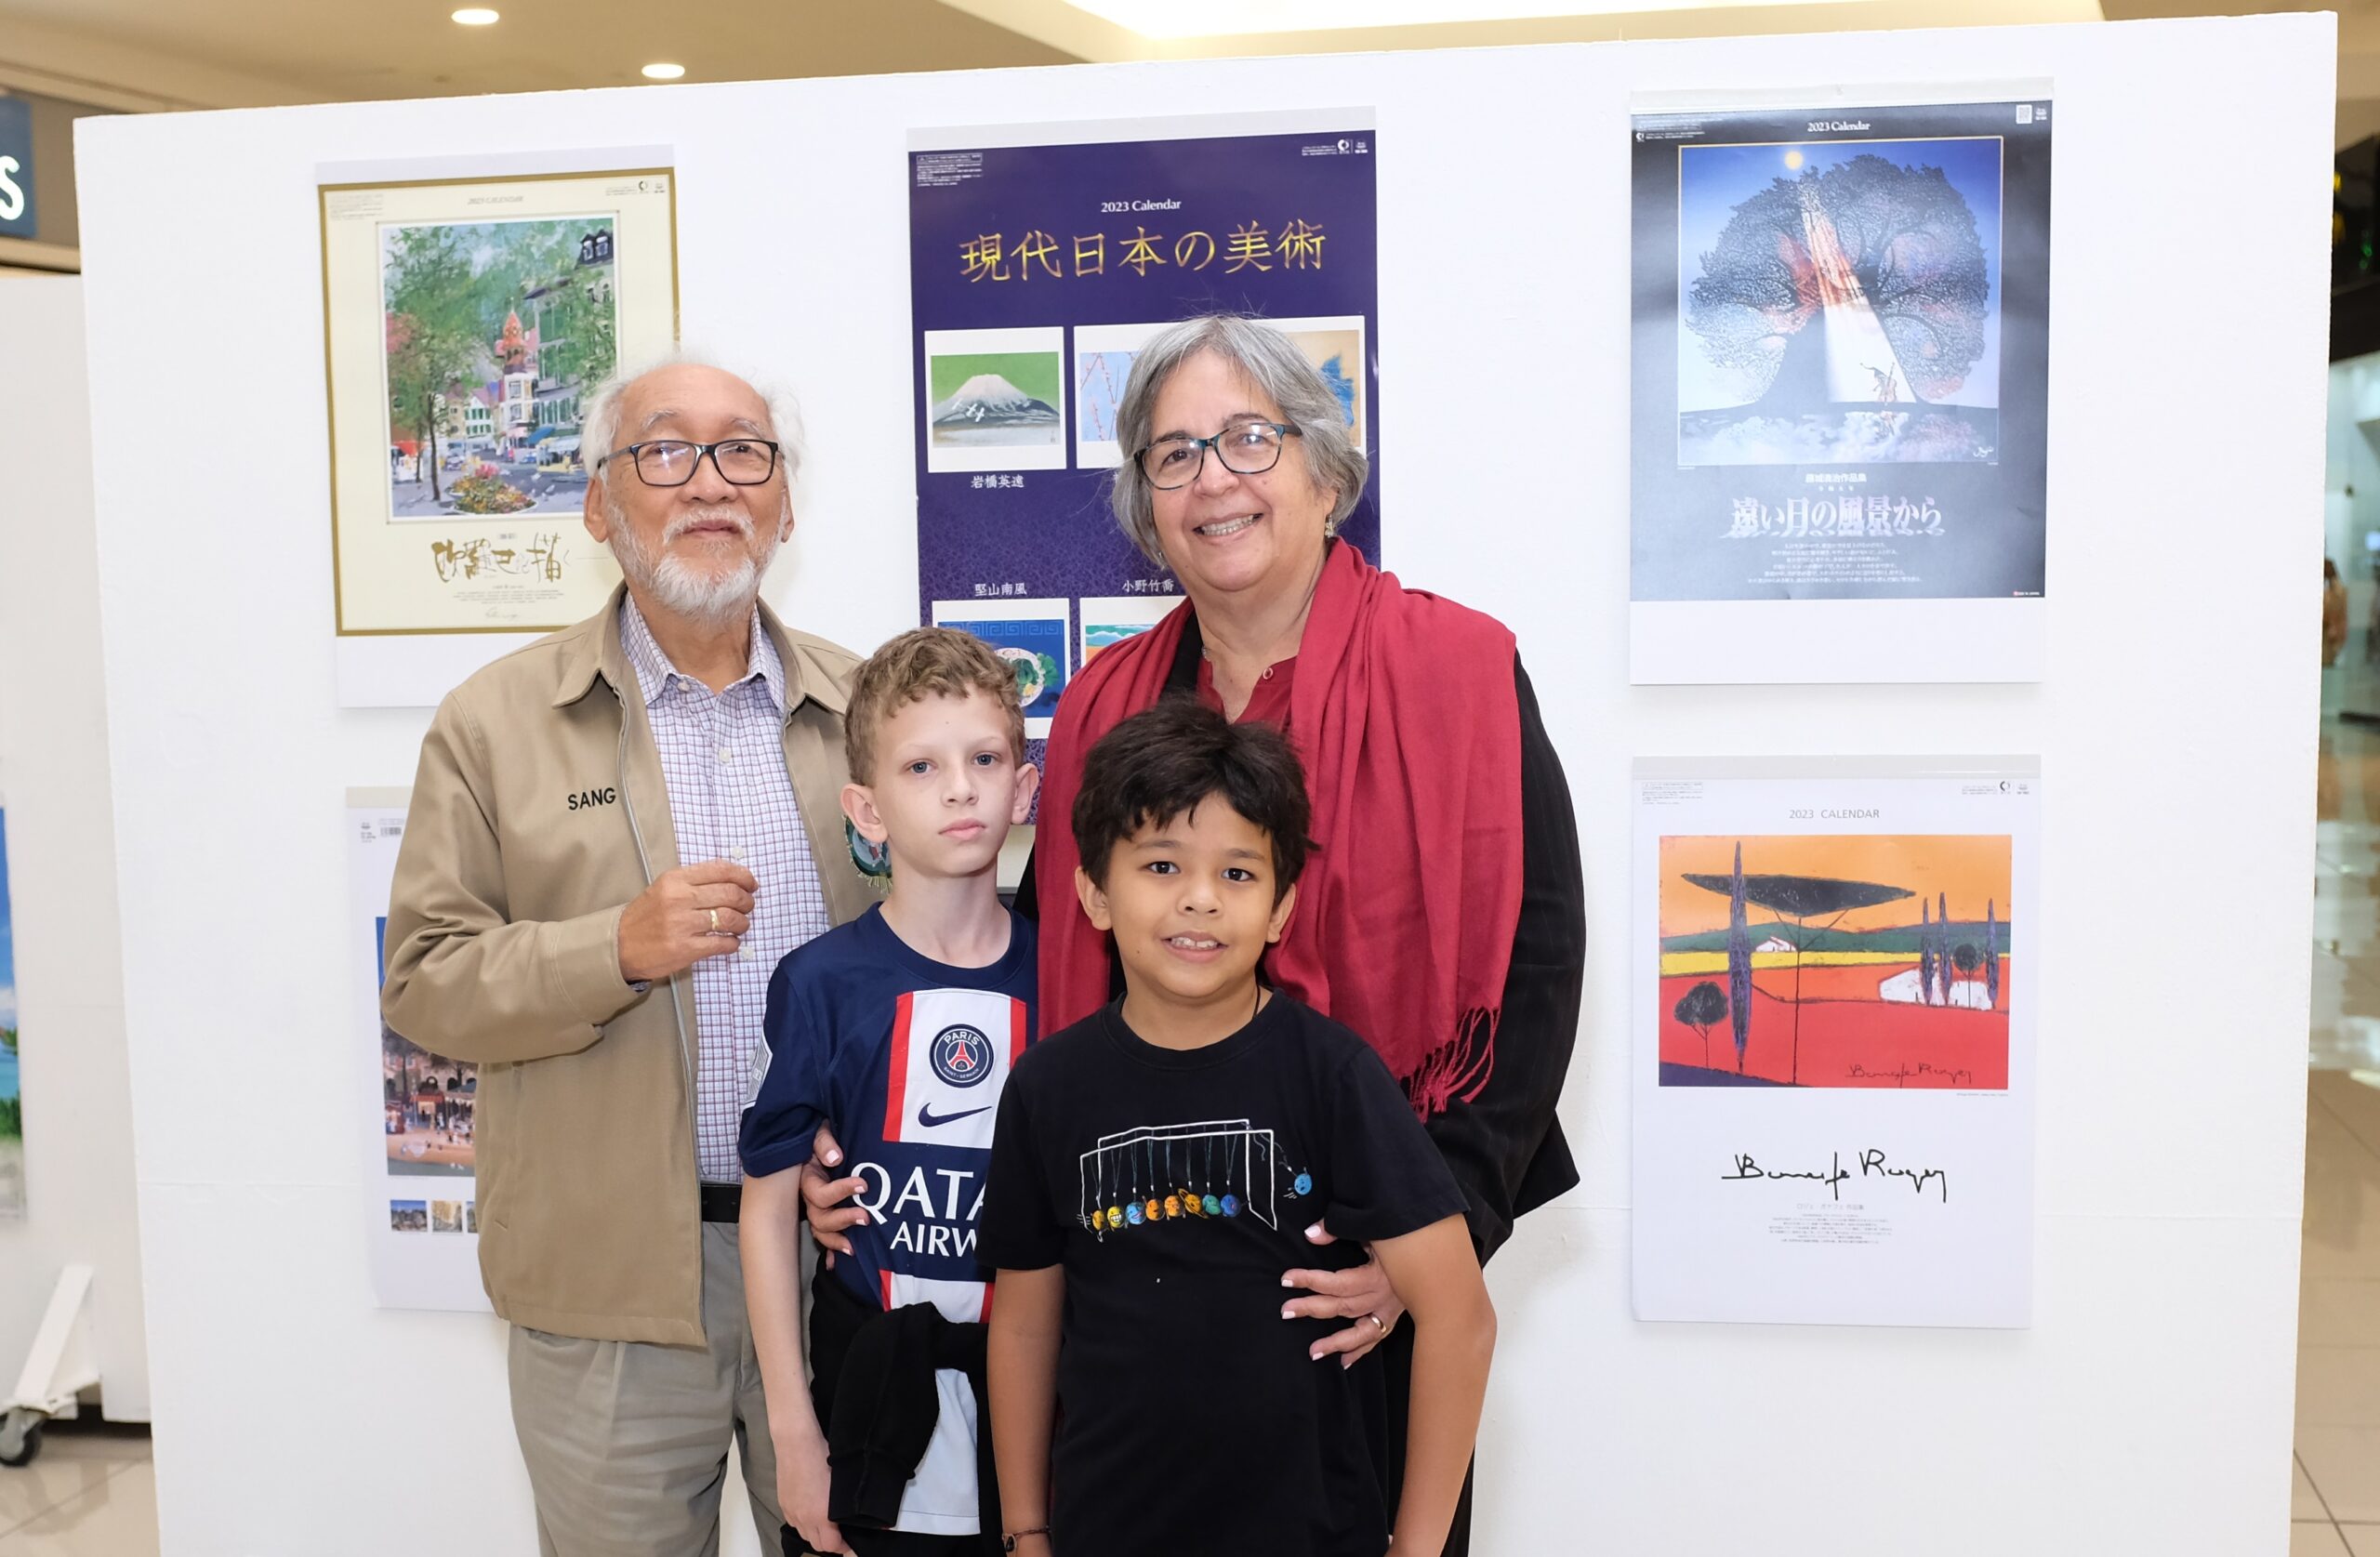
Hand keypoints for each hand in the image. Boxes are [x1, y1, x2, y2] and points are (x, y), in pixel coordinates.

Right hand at [617, 860, 757, 982]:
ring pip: (730, 919)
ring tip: (740, 926)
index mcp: (676, 879)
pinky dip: (733, 943)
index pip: (721, 870)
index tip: (751, 885)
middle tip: (748, 907)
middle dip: (747, 901)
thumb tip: (735, 880)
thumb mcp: (665, 887)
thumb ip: (695, 881)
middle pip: (731, 894)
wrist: (620, 946)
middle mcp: (679, 899)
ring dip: (743, 923)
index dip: (744, 876)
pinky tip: (730, 942)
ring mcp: (682, 924)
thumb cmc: (646, 916)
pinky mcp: (685, 949)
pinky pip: (722, 943)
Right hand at [776, 1432, 847, 1554]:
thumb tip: (865, 1513)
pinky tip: (810, 1512)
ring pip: (804, 1534)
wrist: (796, 1442)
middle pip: (817, 1545)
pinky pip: (794, 1522)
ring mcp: (792, 1511)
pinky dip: (803, 1523)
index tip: (849, 1542)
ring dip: (815, 1534)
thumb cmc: (822, 1455)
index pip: (831, 1546)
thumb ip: (849, 1502)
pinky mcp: (783, 1503)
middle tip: (840, 1535)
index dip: (843, 1547)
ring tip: (826, 1524)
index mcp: (821, 1514)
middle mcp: (804, 1517)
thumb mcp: (842, 1480)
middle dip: (830, 1544)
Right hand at [802, 1123, 868, 1271]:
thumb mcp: (820, 1132)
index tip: (863, 1185)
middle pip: (819, 1218)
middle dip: (842, 1220)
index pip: (819, 1194)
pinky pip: (824, 1237)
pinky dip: (829, 1251)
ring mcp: (816, 1208)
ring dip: (836, 1241)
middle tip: (866, 1217)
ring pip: (820, 1231)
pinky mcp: (825, 1213)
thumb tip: (835, 1157)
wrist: (817, 1141)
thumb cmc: (820, 1137)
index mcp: (808, 1179)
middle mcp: (809, 1197)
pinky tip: (836, 1264)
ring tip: (854, 1248)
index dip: (840, 1192)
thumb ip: (824, 1143)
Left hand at [1283, 1223, 1403, 1368]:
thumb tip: (1311, 1234)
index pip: (1337, 1282)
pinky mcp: (1394, 1318)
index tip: (1287, 1279)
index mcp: (1377, 1275)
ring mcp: (1390, 1311)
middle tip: (1286, 1310)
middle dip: (1312, 1308)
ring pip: (1360, 1332)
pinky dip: (1360, 1351)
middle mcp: (1383, 1297)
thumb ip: (1340, 1230)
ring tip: (1312, 1351)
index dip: (1310, 1280)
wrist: (1439, 1258)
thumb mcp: (1374, 1229)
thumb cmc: (1404, 1238)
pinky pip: (1376, 1339)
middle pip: (1343, 1306)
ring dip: (1335, 1343)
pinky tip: (1344, 1362)